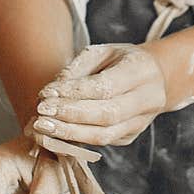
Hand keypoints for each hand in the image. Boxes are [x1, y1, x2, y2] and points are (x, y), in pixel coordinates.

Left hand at [31, 43, 171, 148]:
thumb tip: (50, 92)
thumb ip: (77, 69)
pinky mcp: (130, 136)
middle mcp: (148, 98)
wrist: (153, 77)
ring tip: (41, 129)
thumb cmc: (120, 60)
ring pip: (104, 135)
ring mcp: (141, 122)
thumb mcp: (101, 52)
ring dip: (69, 134)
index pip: (105, 87)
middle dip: (69, 118)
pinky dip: (75, 139)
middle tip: (39, 117)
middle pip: (106, 115)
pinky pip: (102, 142)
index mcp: (141, 70)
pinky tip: (54, 134)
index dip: (73, 93)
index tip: (44, 95)